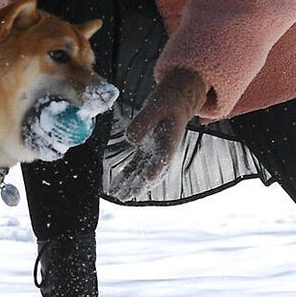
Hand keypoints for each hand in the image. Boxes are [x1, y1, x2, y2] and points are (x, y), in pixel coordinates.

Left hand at [113, 69, 211, 195]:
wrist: (177, 100)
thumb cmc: (169, 101)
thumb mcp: (156, 105)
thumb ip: (143, 120)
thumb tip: (130, 139)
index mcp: (170, 139)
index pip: (163, 157)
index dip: (156, 168)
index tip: (148, 177)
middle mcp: (163, 149)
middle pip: (151, 170)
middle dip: (139, 184)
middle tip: (127, 196)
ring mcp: (155, 151)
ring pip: (142, 170)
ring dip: (131, 183)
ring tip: (119, 195)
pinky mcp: (147, 149)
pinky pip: (136, 165)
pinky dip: (127, 174)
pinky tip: (118, 184)